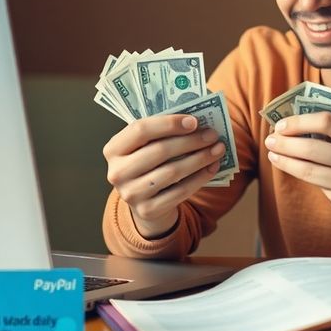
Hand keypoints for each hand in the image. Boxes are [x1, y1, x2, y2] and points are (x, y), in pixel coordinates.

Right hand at [103, 115, 225, 238]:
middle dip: (190, 141)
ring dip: (200, 159)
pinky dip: (200, 177)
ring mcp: (131, 194)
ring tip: (217, 149)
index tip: (194, 121)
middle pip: (159, 151)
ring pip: (173, 172)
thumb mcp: (144, 146)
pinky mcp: (148, 210)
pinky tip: (213, 167)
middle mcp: (118, 172)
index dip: (169, 123)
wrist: (144, 201)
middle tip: (212, 135)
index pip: (140, 130)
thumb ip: (161, 132)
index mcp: (113, 149)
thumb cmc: (148, 164)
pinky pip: (180, 191)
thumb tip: (196, 121)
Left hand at [264, 113, 330, 231]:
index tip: (281, 124)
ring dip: (285, 159)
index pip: (327, 121)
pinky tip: (287, 166)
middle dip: (286, 142)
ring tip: (272, 154)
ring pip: (308, 168)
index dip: (300, 121)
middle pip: (312, 146)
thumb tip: (296, 123)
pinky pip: (314, 182)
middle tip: (270, 139)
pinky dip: (297, 172)